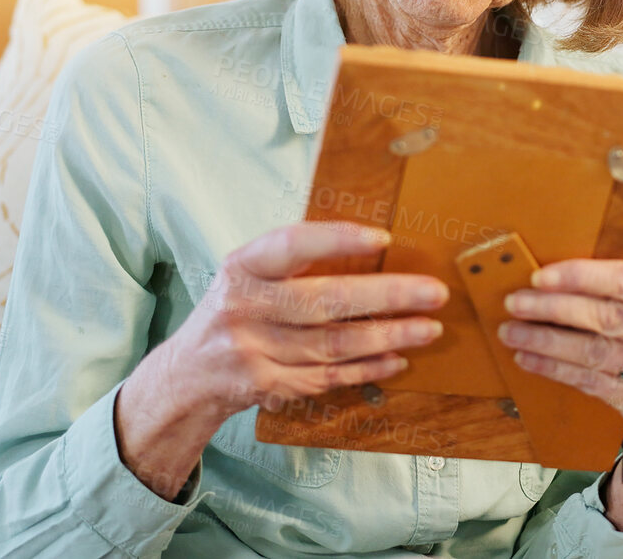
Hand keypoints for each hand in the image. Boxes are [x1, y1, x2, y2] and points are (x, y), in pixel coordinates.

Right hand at [115, 221, 448, 498]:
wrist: (188, 373)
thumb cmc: (235, 308)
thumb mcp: (247, 272)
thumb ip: (292, 261)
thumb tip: (369, 244)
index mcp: (242, 267)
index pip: (291, 245)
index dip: (336, 240)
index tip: (382, 237)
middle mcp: (245, 308)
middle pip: (324, 302)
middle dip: (386, 296)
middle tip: (433, 292)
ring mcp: (254, 351)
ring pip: (333, 345)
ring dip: (389, 337)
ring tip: (429, 327)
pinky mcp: (267, 385)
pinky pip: (328, 377)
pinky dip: (368, 369)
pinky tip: (398, 359)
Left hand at [496, 259, 622, 477]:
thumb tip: (609, 230)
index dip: (582, 276)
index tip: (541, 276)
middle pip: (611, 315)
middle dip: (555, 307)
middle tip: (516, 301)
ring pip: (596, 350)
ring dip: (546, 340)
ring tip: (511, 330)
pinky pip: (592, 380)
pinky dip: (555, 368)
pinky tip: (529, 358)